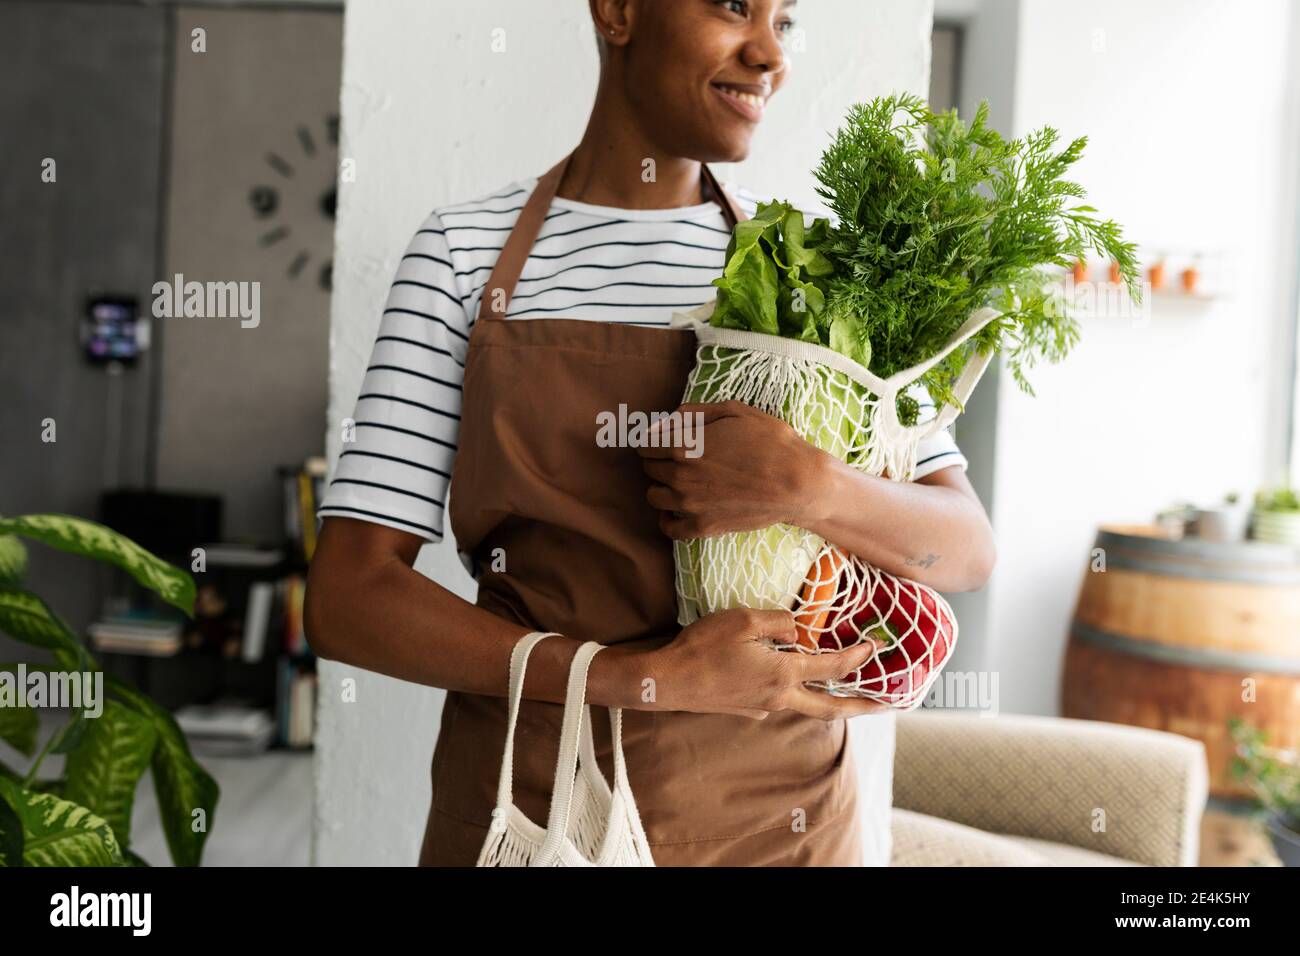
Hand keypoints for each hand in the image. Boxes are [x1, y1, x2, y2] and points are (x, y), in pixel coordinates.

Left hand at [638, 401, 829, 538]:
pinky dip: (667, 519)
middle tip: (677, 459)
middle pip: (649, 468)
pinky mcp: (703, 526)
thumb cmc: (771, 442)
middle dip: (658, 461)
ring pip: (653, 496)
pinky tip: (677, 510)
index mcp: (685, 445)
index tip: (662, 440)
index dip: (653, 439)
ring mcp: (690, 504)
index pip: (645, 443)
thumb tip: (665, 419)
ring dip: (661, 487)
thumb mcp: (735, 412)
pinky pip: (668, 528)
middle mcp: (680, 475)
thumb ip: (694, 413)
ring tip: (679, 483)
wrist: (798, 483)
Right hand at [642, 608, 890, 719]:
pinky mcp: (745, 709)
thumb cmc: (703, 648)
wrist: (667, 682)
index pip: (832, 667)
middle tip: (885, 705)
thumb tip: (798, 628)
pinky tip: (787, 680)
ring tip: (843, 691)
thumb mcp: (743, 620)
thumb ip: (778, 622)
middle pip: (829, 707)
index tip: (875, 648)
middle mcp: (779, 697)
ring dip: (828, 700)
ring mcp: (762, 707)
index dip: (857, 657)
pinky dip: (793, 693)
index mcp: (783, 674)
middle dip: (860, 706)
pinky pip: (779, 701)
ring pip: (804, 705)